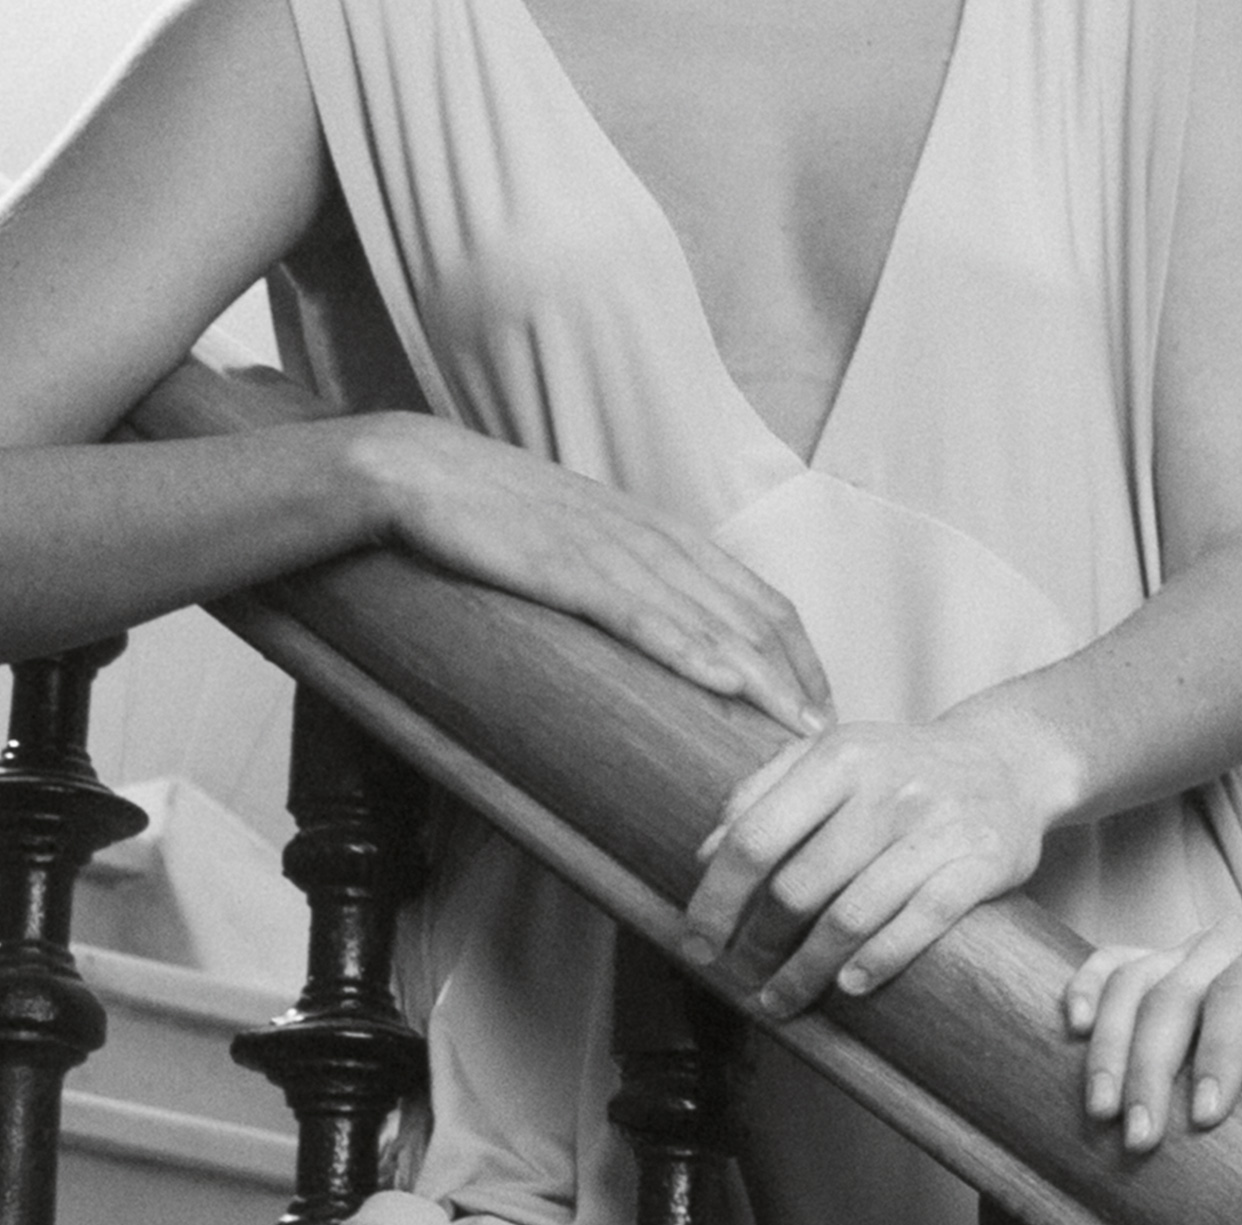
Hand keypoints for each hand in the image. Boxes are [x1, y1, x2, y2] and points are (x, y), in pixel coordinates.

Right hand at [342, 411, 828, 730]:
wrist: (412, 469)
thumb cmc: (492, 515)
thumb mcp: (580, 544)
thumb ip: (628, 580)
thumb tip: (668, 636)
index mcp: (658, 532)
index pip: (756, 596)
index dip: (799, 654)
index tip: (823, 706)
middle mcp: (649, 538)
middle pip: (750, 611)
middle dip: (798, 677)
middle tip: (830, 737)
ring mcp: (608, 549)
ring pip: (708, 617)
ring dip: (763, 676)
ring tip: (800, 729)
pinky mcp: (562, 565)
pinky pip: (638, 611)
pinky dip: (687, 647)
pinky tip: (725, 681)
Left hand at [687, 712, 1074, 1015]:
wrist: (1009, 761)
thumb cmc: (904, 767)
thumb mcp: (830, 757)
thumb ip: (763, 793)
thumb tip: (705, 854)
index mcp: (837, 758)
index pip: (756, 837)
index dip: (717, 898)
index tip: (697, 942)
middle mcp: (886, 789)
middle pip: (798, 886)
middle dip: (760, 942)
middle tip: (743, 975)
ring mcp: (938, 827)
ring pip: (854, 914)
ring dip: (808, 969)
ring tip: (782, 997)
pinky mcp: (984, 862)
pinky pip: (923, 920)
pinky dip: (881, 959)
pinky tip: (850, 986)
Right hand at [1064, 910, 1241, 1155]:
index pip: (1241, 992)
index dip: (1218, 1053)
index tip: (1206, 1118)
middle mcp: (1239, 934)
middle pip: (1176, 989)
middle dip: (1153, 1065)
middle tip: (1141, 1137)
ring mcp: (1200, 944)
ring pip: (1137, 980)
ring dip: (1112, 1045)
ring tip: (1102, 1112)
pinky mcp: (1176, 963)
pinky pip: (1120, 965)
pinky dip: (1091, 989)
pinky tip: (1072, 1028)